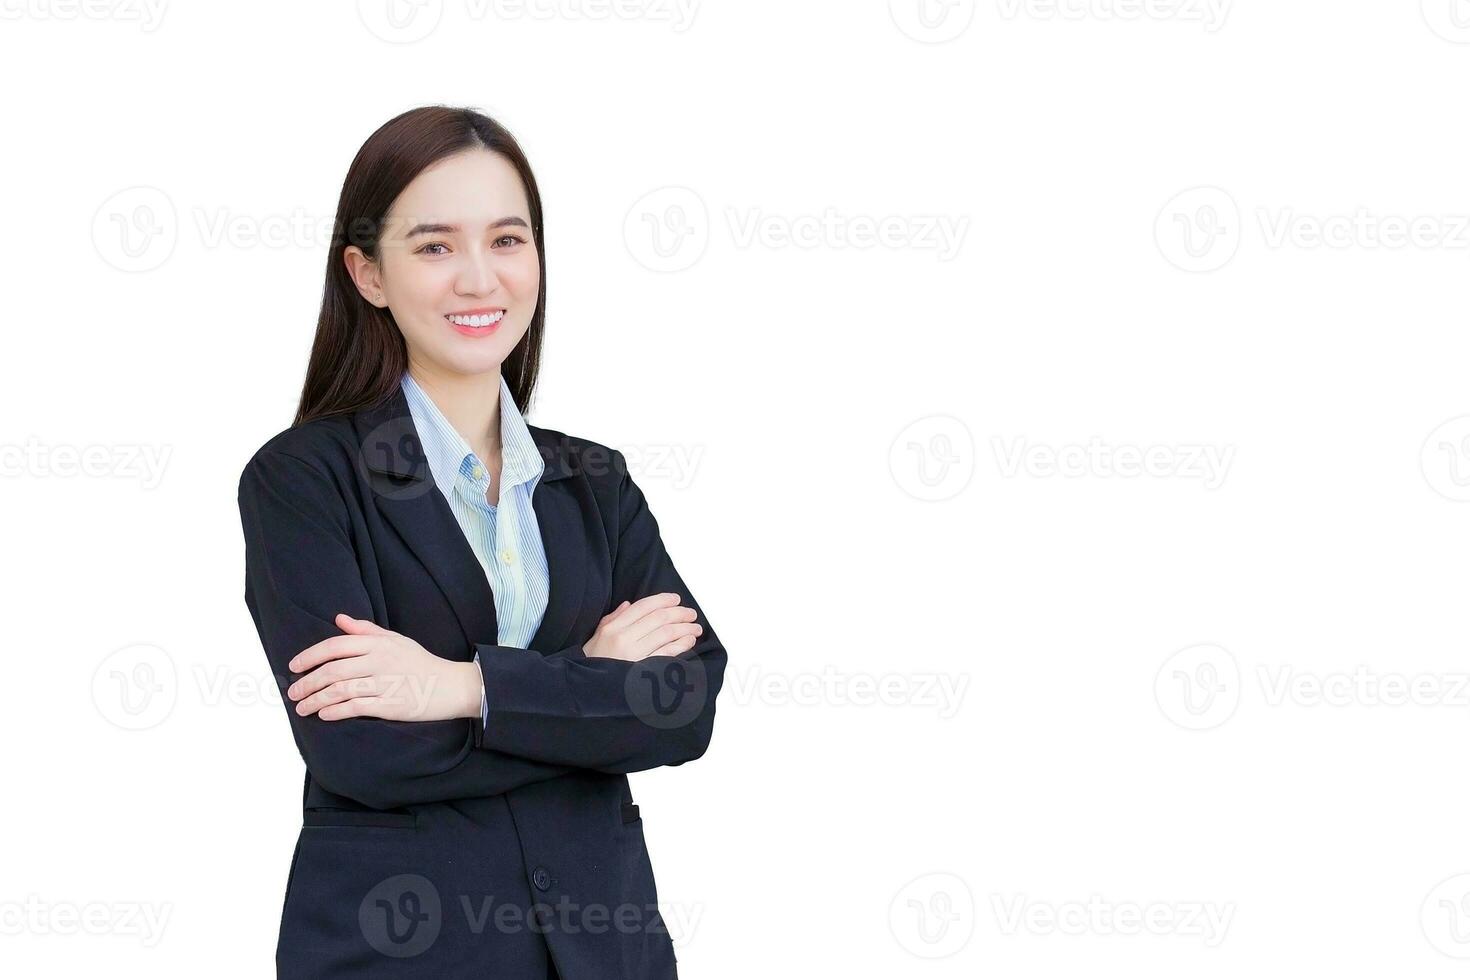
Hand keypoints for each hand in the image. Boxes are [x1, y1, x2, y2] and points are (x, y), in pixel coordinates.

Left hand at [285, 613, 481, 721]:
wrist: (452, 686)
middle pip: (333, 671)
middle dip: (307, 682)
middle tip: (293, 692)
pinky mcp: (392, 705)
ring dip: (316, 700)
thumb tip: (339, 619)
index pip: (335, 646)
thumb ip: (366, 630)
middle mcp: (381, 661)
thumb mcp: (396, 640)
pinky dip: (336, 711)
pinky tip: (324, 715)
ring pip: (340, 691)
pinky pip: (357, 707)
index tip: (294, 666)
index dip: (310, 655)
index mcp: (379, 643)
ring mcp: (386, 683)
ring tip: (302, 708)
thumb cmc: (421, 662)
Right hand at [582, 592, 702, 661]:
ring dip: (684, 628)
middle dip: (679, 613)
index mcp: (612, 629)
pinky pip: (667, 654)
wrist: (588, 691)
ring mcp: (634, 656)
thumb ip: (613, 618)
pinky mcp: (643, 672)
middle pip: (658, 618)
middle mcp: (623, 639)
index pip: (642, 607)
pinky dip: (681, 645)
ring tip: (695, 628)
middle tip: (691, 613)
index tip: (676, 599)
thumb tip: (629, 604)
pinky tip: (689, 641)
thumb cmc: (593, 663)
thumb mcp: (597, 637)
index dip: (662, 600)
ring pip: (666, 633)